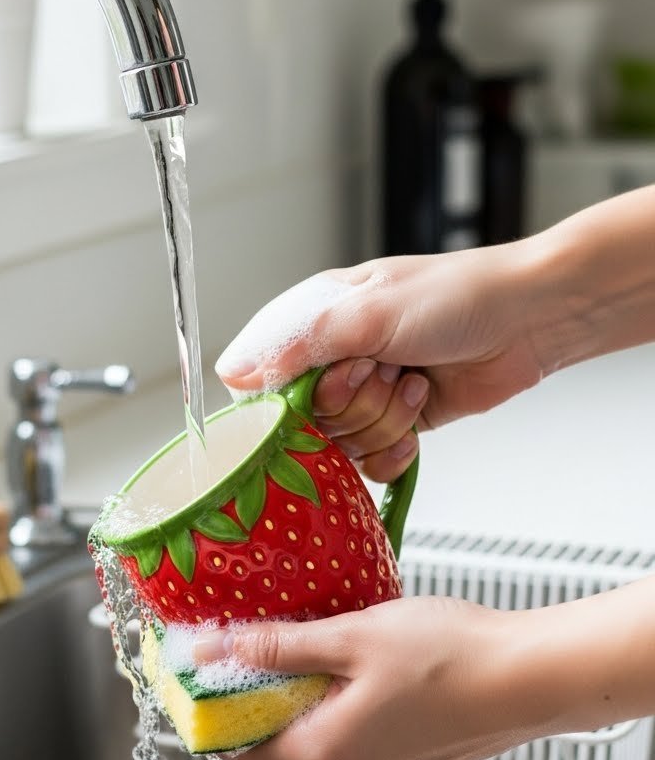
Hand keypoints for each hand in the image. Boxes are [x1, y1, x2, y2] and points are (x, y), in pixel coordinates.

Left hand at [193, 595, 560, 759]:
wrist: (532, 678)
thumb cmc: (451, 659)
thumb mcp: (351, 638)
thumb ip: (280, 646)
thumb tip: (217, 650)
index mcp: (321, 756)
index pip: (237, 746)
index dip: (213, 707)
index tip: (203, 668)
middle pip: (276, 738)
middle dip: (262, 691)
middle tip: (258, 635)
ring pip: (319, 732)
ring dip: (306, 691)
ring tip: (316, 638)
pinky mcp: (410, 759)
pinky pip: (355, 733)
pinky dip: (343, 700)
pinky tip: (359, 660)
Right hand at [216, 247, 549, 483]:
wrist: (528, 321)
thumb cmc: (456, 297)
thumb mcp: (368, 313)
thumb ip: (298, 346)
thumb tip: (232, 374)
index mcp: (316, 320)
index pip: (262, 378)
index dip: (286, 397)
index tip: (318, 389)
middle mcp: (336, 358)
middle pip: (305, 419)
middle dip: (351, 404)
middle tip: (383, 371)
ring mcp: (368, 393)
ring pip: (342, 443)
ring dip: (384, 419)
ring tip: (414, 382)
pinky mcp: (398, 422)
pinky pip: (372, 462)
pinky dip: (396, 448)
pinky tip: (418, 422)